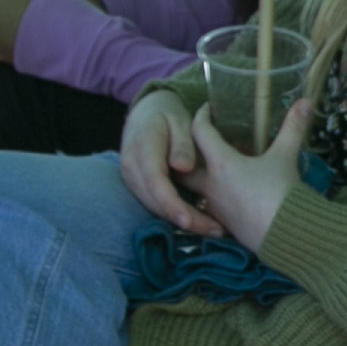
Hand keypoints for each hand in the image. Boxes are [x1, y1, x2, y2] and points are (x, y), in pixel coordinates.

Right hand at [120, 88, 217, 234]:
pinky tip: (199, 222)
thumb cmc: (168, 116)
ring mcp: (130, 178)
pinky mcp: (136, 187)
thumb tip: (183, 167)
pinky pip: (154, 205)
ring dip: (182, 223)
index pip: (154, 181)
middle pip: (155, 201)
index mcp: (142, 147)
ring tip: (214, 230)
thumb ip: (182, 143)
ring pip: (154, 207)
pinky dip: (176, 215)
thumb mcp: (180, 121)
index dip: (171, 203)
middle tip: (216, 230)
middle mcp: (130, 166)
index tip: (189, 220)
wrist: (145, 114)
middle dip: (184, 220)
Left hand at [183, 92, 310, 260]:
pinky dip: (214, 194)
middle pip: (184, 164)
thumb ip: (292, 128)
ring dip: (200, 175)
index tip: (207, 108)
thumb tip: (305, 102)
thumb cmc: (280, 192)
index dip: (201, 116)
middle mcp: (210, 184)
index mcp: (220, 163)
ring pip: (196, 187)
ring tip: (214, 166)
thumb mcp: (286, 156)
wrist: (285, 234)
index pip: (200, 132)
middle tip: (199, 142)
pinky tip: (229, 191)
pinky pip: (210, 205)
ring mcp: (214, 207)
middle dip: (186, 151)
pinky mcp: (223, 223)